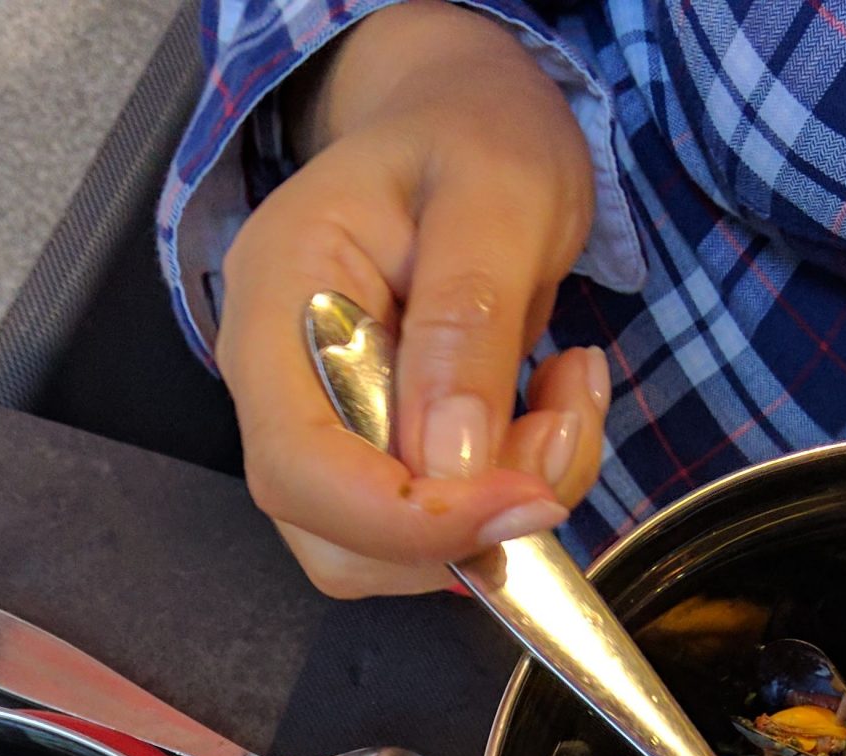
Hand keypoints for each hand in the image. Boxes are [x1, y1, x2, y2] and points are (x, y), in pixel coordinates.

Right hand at [216, 0, 608, 596]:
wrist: (467, 117)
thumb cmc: (473, 131)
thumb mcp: (496, 193)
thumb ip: (466, 321)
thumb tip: (447, 461)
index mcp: (278, 297)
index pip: (298, 466)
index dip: (404, 518)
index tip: (521, 498)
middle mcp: (280, 377)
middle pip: (334, 534)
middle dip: (464, 524)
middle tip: (562, 428)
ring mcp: (323, 421)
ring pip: (392, 549)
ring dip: (503, 508)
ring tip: (567, 397)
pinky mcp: (377, 449)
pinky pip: (438, 524)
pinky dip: (515, 491)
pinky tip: (553, 405)